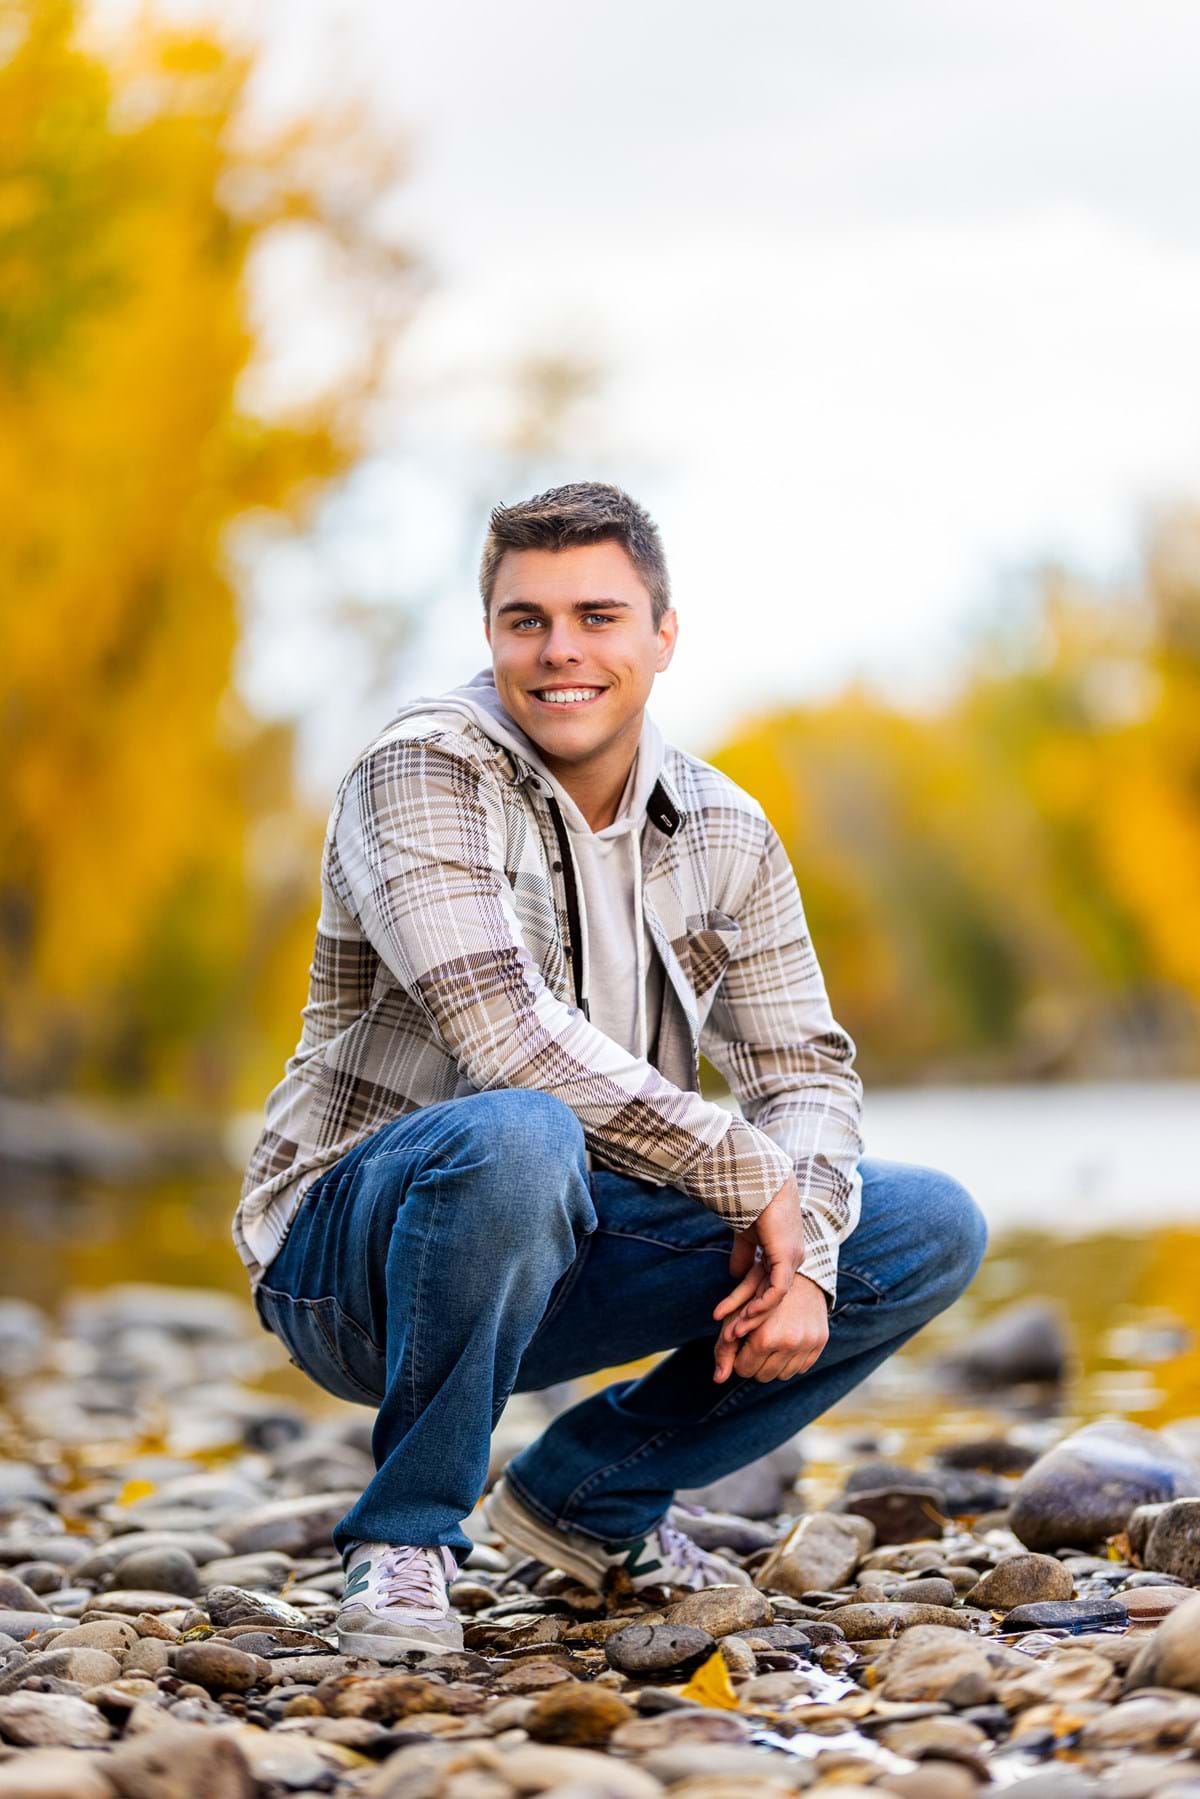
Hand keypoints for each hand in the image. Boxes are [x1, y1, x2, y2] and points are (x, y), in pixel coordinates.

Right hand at [712, 1172, 804, 1338]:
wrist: (761, 1180)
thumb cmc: (753, 1202)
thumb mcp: (747, 1236)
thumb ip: (744, 1256)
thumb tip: (734, 1274)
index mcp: (783, 1256)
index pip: (765, 1290)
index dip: (748, 1308)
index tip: (730, 1326)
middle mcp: (792, 1262)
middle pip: (770, 1301)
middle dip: (750, 1323)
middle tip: (730, 1342)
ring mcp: (792, 1260)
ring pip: (774, 1301)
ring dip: (753, 1319)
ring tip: (734, 1335)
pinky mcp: (787, 1257)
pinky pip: (777, 1291)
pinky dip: (762, 1306)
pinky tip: (747, 1318)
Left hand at [712, 1270, 828, 1382]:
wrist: (800, 1274)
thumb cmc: (761, 1293)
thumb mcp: (737, 1314)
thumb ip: (724, 1347)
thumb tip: (717, 1379)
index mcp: (765, 1337)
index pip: (743, 1369)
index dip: (739, 1356)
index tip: (742, 1341)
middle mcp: (788, 1343)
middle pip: (762, 1376)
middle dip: (755, 1361)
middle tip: (756, 1341)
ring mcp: (807, 1344)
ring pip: (781, 1376)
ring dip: (773, 1363)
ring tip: (771, 1340)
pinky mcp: (819, 1343)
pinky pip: (800, 1369)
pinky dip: (790, 1360)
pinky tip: (786, 1341)